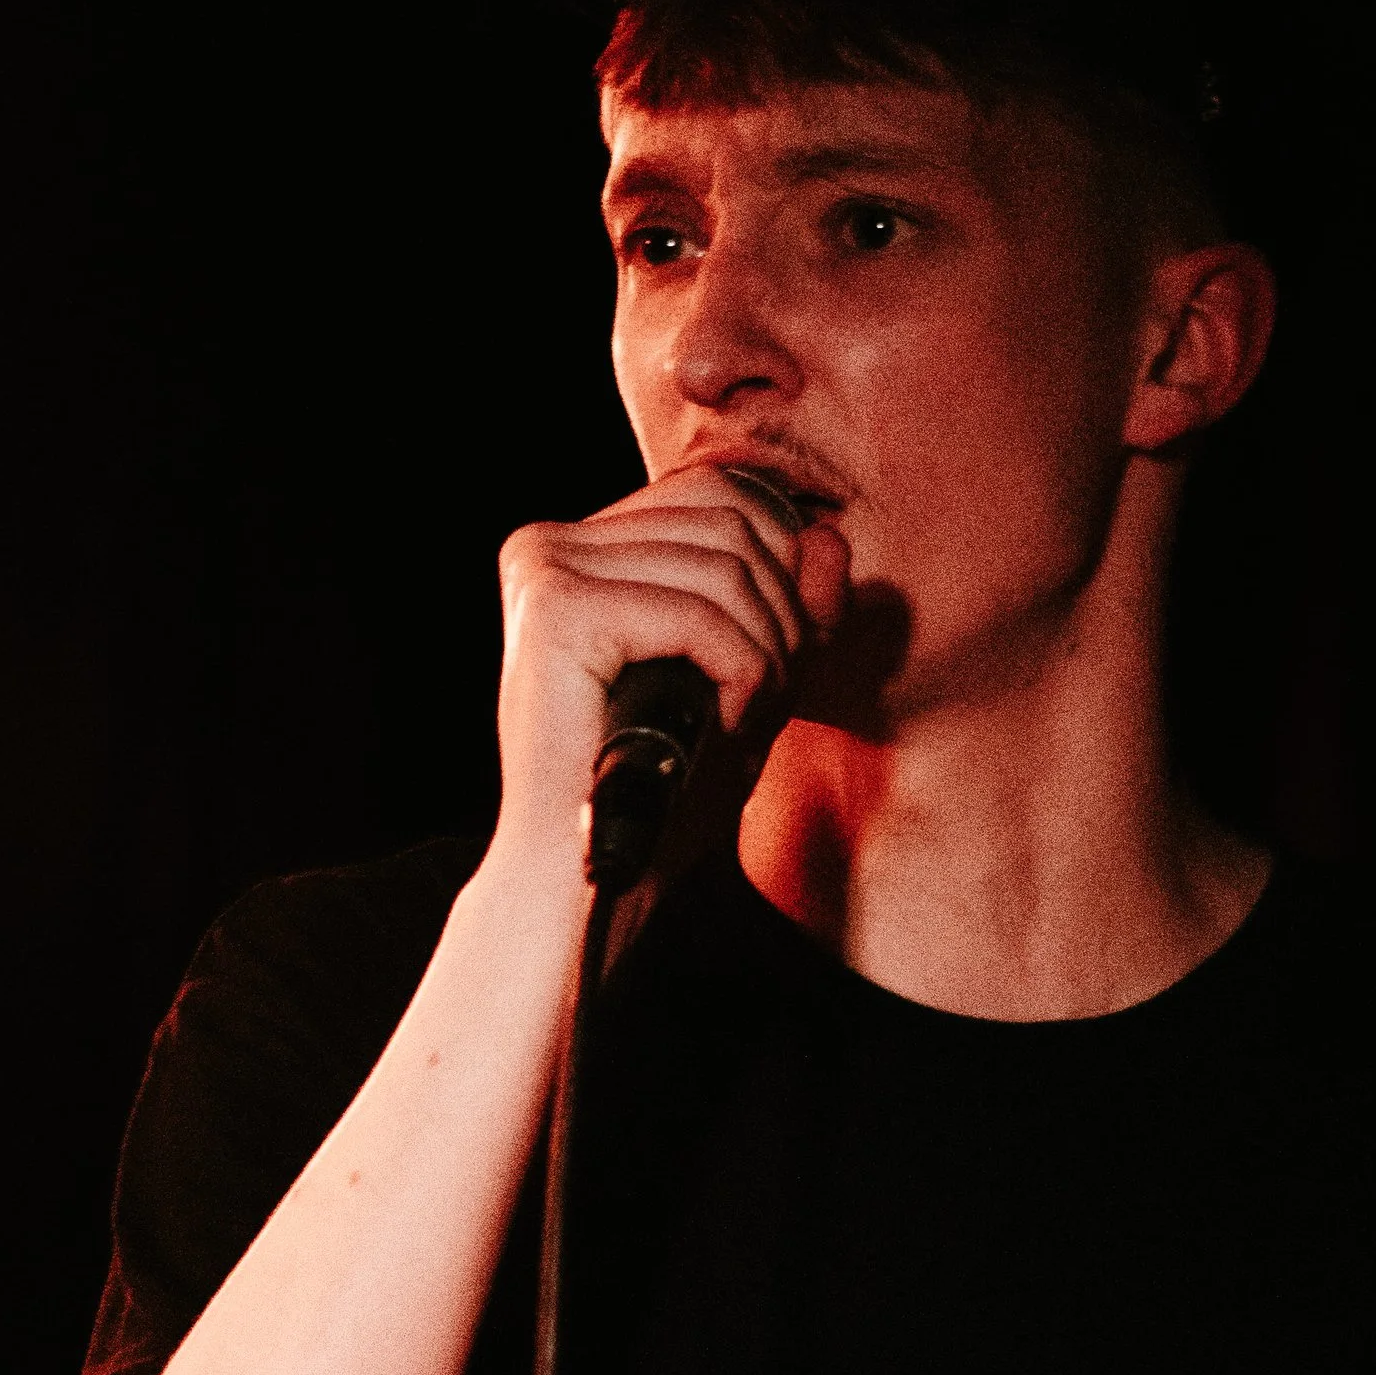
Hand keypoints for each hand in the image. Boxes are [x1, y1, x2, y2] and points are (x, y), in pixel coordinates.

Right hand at [493, 465, 848, 864]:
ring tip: (747, 715)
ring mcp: (545, 572)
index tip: (783, 654)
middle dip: (779, 613)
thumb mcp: (747, 680)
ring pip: (724, 564)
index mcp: (577, 549)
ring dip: (767, 649)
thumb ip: (791, 607)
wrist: (591, 881)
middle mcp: (548, 545)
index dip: (780, 564)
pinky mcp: (557, 611)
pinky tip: (725, 724)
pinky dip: (742, 672)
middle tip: (767, 698)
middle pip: (727, 521)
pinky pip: (699, 613)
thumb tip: (830, 540)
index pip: (714, 493)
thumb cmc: (662, 792)